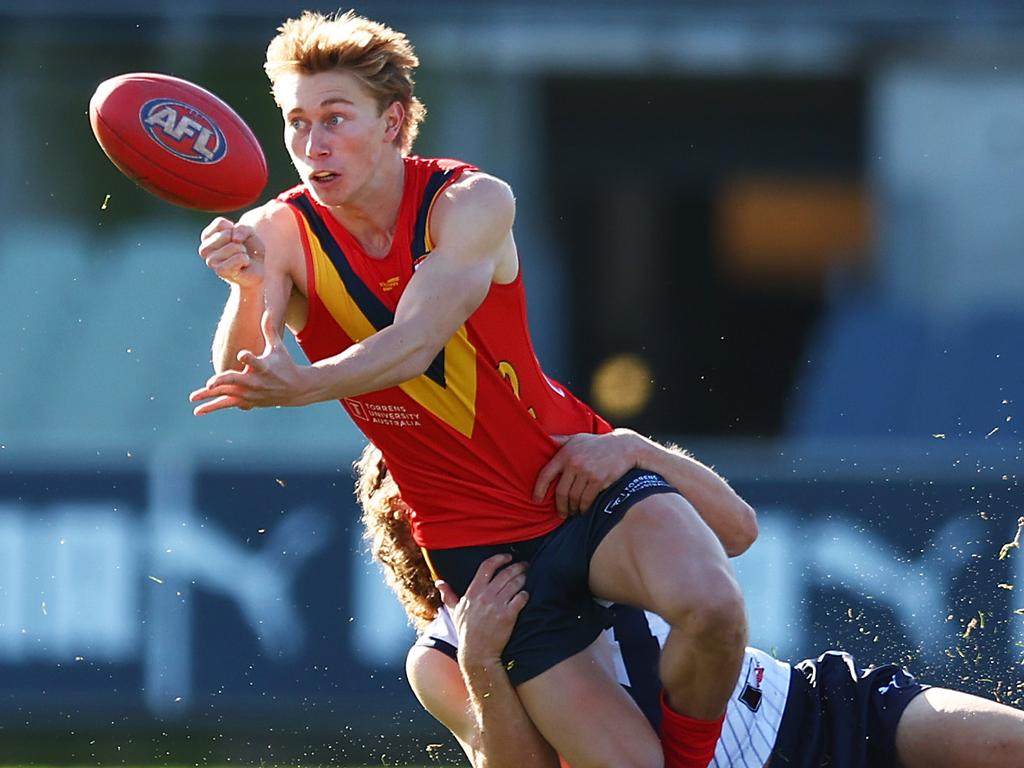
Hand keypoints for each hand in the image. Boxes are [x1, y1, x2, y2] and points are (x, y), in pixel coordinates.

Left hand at [189, 310, 310, 414]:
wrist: (295, 390)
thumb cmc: (285, 364)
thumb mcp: (278, 347)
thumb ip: (269, 330)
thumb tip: (266, 309)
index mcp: (265, 367)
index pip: (255, 362)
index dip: (248, 357)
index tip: (241, 354)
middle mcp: (256, 382)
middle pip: (237, 382)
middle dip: (223, 382)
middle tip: (209, 383)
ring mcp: (250, 394)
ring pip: (228, 395)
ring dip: (210, 397)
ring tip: (193, 397)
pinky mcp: (246, 401)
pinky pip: (227, 404)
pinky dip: (212, 407)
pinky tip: (197, 410)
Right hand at [199, 217, 265, 288]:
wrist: (255, 270)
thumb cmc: (249, 250)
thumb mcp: (249, 233)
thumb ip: (242, 228)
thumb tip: (235, 239)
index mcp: (207, 237)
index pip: (220, 223)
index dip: (234, 229)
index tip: (236, 238)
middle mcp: (205, 249)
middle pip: (226, 234)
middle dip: (239, 241)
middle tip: (240, 250)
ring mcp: (211, 261)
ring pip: (233, 246)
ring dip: (243, 251)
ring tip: (241, 257)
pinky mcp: (220, 271)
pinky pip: (238, 258)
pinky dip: (245, 259)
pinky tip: (243, 264)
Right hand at [436, 553, 527, 667]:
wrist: (477, 653)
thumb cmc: (466, 632)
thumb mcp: (454, 611)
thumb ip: (448, 595)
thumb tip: (439, 583)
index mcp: (473, 592)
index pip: (487, 566)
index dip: (500, 558)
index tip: (508, 556)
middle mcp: (485, 596)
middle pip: (505, 573)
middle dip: (517, 566)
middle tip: (524, 565)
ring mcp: (497, 605)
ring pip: (515, 583)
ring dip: (523, 577)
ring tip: (526, 575)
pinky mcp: (508, 615)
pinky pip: (521, 598)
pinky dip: (525, 594)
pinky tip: (525, 594)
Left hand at [533, 429, 640, 516]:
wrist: (623, 446)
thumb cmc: (596, 443)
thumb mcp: (577, 438)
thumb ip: (560, 440)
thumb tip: (545, 438)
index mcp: (565, 454)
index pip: (545, 474)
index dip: (539, 489)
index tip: (536, 500)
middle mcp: (573, 463)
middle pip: (560, 491)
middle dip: (559, 505)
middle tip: (561, 513)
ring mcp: (586, 471)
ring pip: (573, 497)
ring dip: (572, 508)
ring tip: (573, 511)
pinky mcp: (599, 479)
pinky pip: (586, 499)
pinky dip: (583, 507)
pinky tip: (583, 509)